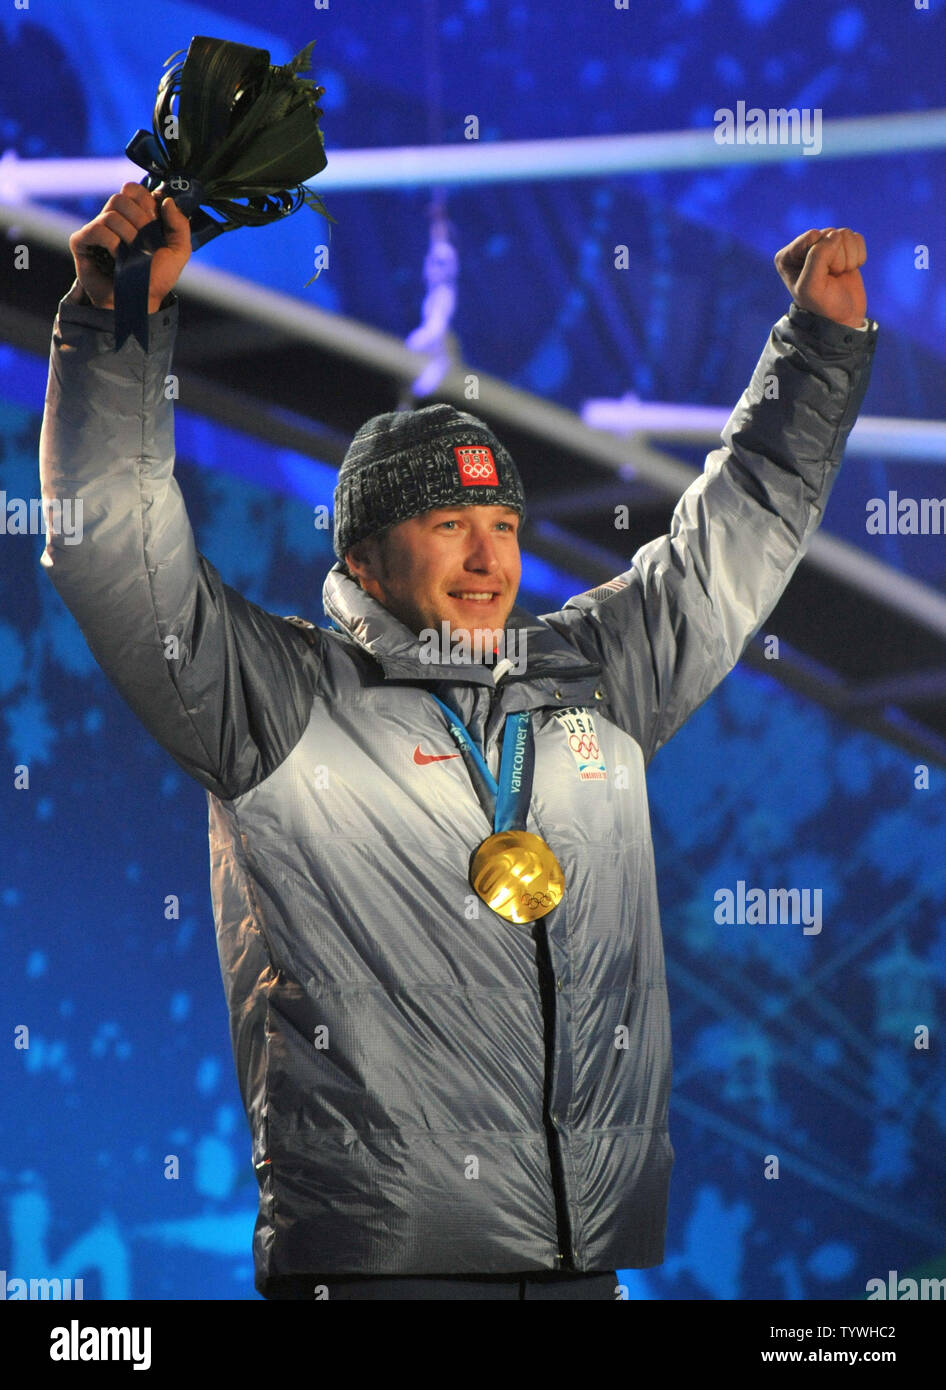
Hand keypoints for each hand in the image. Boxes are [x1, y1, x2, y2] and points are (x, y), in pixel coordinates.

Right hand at [69, 182, 191, 313]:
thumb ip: (180, 224)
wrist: (140, 301)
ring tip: (133, 256)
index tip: (154, 223)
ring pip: (111, 214)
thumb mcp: (178, 251)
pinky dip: (113, 244)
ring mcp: (95, 229)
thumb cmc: (156, 278)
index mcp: (132, 215)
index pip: (133, 189)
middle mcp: (113, 219)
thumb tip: (165, 199)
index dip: (145, 202)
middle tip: (146, 243)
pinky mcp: (81, 241)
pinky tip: (118, 258)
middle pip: (121, 197)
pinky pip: (97, 229)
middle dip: (140, 220)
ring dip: (129, 236)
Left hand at [774, 227, 866, 328]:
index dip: (823, 258)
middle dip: (837, 258)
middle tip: (830, 277)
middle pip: (830, 234)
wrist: (843, 318)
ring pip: (845, 235)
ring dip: (848, 258)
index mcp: (786, 256)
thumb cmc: (822, 304)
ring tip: (838, 275)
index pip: (813, 237)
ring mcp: (824, 245)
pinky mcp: (843, 247)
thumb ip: (818, 257)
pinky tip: (848, 270)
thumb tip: (836, 234)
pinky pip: (857, 238)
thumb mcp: (812, 285)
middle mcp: (803, 247)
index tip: (818, 277)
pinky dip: (858, 256)